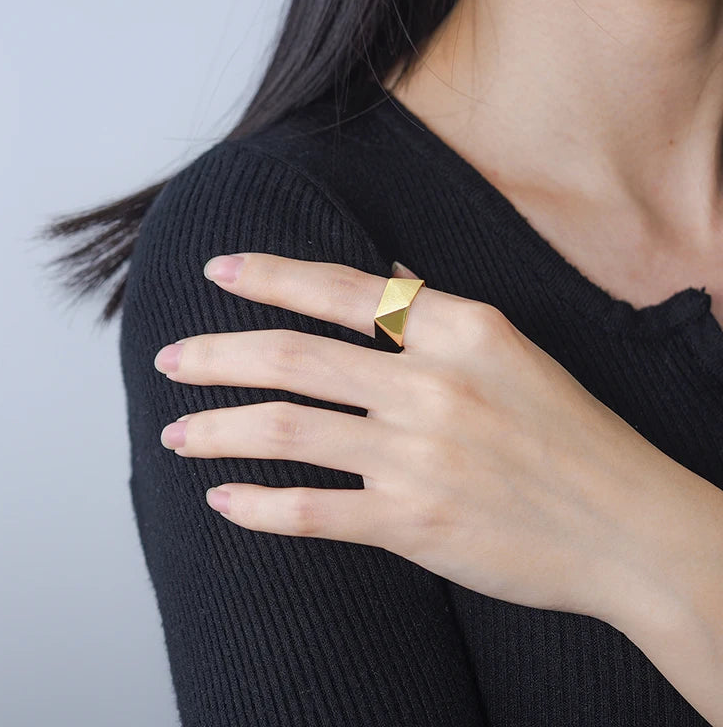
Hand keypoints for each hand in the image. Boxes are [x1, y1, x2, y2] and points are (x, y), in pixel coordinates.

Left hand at [153, 251, 661, 623]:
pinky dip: (260, 507)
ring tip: (177, 434)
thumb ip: (439, 310)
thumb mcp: (513, 348)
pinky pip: (314, 511)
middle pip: (293, 358)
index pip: (340, 290)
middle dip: (215, 355)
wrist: (630, 527)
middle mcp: (433, 386)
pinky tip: (225, 502)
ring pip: (289, 431)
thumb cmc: (571, 433)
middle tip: (168, 360)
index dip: (270, 276)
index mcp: (461, 330)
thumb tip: (387, 272)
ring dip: (219, 430)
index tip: (217, 271)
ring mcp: (420, 457)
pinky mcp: (415, 524)